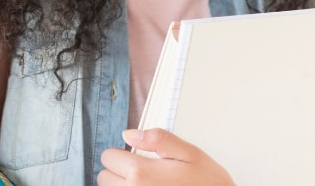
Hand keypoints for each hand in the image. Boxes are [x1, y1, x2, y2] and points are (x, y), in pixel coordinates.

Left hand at [97, 128, 234, 185]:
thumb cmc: (210, 185)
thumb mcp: (190, 154)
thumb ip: (157, 139)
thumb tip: (127, 134)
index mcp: (141, 174)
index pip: (107, 156)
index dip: (122, 154)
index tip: (138, 158)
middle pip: (104, 176)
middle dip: (119, 172)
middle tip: (144, 175)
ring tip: (146, 185)